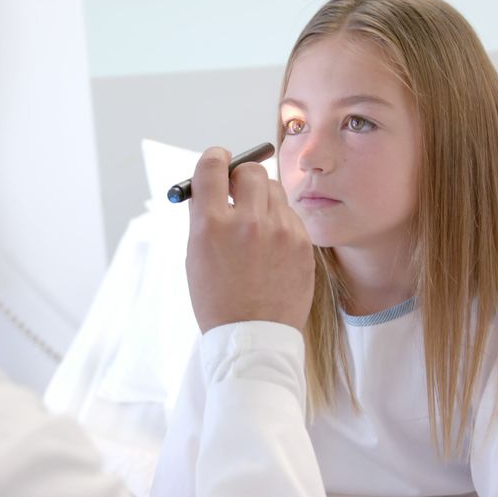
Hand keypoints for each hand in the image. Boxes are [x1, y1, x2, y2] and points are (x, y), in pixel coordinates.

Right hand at [185, 147, 315, 332]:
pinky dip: (280, 221)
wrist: (252, 338)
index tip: (218, 159)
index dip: (214, 158)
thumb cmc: (217, 299)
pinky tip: (272, 246)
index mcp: (211, 225)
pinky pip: (290, 214)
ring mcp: (279, 231)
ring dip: (262, 198)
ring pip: (274, 189)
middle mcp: (246, 222)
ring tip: (255, 225)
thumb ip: (204, 216)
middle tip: (238, 189)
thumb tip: (212, 184)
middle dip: (242, 176)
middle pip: (250, 170)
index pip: (212, 166)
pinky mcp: (301, 243)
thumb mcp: (196, 256)